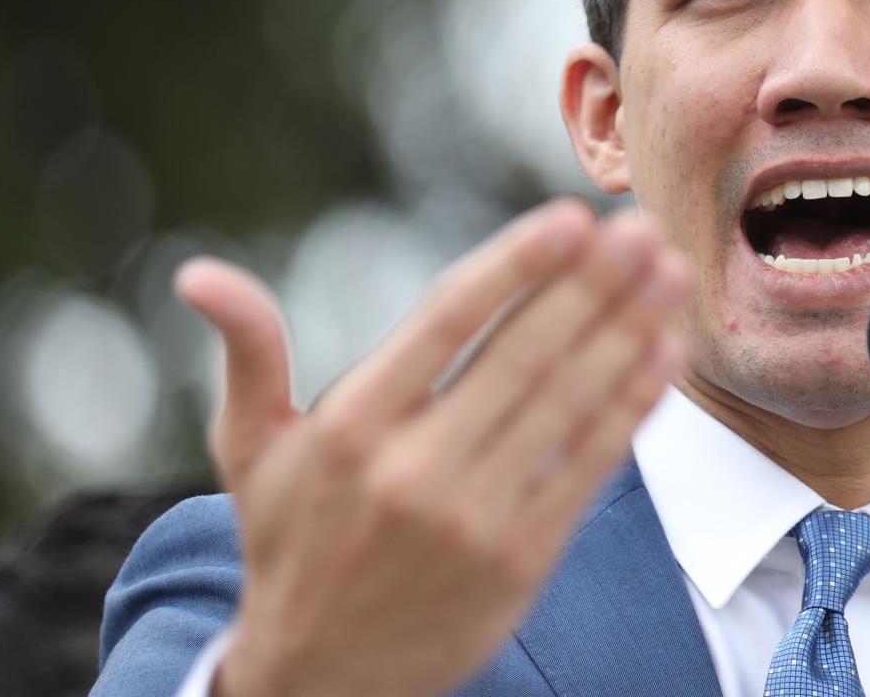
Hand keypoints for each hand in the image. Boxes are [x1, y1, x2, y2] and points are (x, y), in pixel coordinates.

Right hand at [176, 202, 688, 696]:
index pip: (446, 323)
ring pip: (567, 405)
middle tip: (643, 230)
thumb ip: (249, 353)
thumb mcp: (253, 449)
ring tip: (670, 276)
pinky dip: (630, 407)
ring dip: (628, 333)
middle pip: (523, 356)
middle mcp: (412, 468)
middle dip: (593, 286)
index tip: (569, 219)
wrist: (322, 680)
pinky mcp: (522, 559)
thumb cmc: (291, 541)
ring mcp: (473, 517)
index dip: (515, 267)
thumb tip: (199, 275)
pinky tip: (662, 355)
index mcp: (350, 426)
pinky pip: (589, 467)